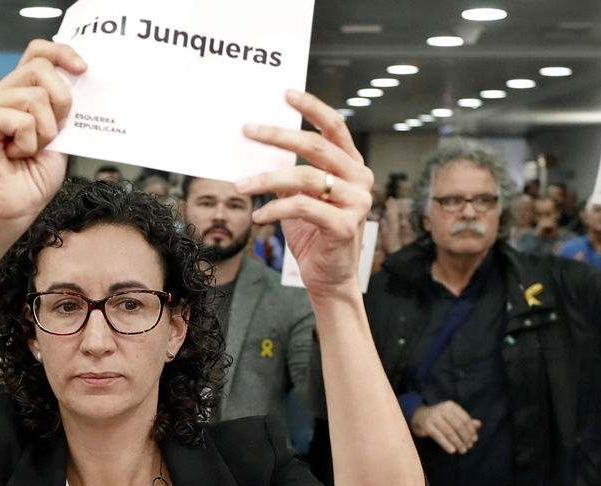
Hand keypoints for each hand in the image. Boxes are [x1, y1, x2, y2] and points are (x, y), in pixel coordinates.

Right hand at [0, 40, 86, 226]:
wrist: (17, 207)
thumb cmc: (35, 175)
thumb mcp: (61, 133)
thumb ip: (63, 106)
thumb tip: (81, 80)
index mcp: (19, 90)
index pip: (37, 52)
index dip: (61, 53)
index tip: (82, 69)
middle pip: (42, 69)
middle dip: (60, 103)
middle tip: (50, 134)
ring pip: (36, 98)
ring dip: (44, 132)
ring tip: (29, 149)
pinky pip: (22, 120)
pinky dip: (29, 143)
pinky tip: (15, 154)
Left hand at [235, 91, 373, 298]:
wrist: (329, 278)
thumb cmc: (313, 234)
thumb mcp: (300, 197)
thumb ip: (290, 173)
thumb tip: (259, 147)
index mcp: (352, 167)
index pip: (335, 127)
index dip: (312, 107)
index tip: (286, 93)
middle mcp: (359, 180)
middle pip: (316, 146)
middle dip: (278, 135)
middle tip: (248, 129)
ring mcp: (356, 203)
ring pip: (305, 178)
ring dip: (267, 179)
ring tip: (240, 184)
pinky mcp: (344, 226)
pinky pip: (303, 207)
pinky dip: (275, 209)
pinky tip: (258, 215)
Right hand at [410, 400, 481, 453]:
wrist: (419, 417)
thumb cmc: (440, 418)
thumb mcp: (452, 416)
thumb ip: (465, 421)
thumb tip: (479, 424)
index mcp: (451, 406)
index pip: (465, 419)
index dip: (471, 430)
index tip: (474, 440)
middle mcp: (442, 409)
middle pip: (458, 426)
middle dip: (465, 438)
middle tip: (469, 447)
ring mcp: (433, 417)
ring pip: (449, 432)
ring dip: (457, 443)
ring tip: (462, 450)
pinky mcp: (427, 426)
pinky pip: (439, 437)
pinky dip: (446, 444)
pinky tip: (452, 451)